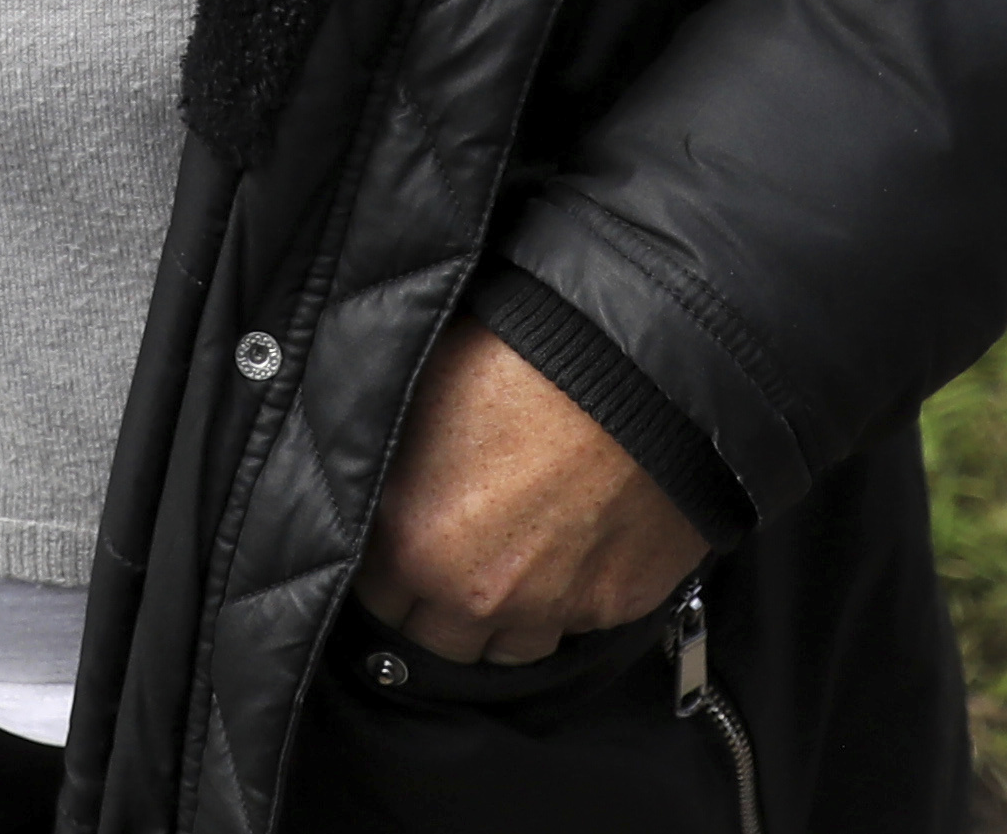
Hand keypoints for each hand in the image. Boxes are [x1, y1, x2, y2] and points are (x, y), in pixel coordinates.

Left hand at [360, 325, 707, 665]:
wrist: (633, 363)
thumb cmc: (525, 355)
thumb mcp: (423, 389)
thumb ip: (392, 459)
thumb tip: (384, 473)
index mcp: (413, 543)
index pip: (373, 599)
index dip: (386, 569)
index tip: (398, 550)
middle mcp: (477, 593)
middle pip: (436, 644)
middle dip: (437, 608)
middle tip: (450, 561)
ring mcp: (551, 609)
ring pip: (509, 651)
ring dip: (503, 618)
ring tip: (511, 565)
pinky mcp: (616, 605)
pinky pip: (578, 624)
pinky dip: (569, 599)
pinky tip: (571, 550)